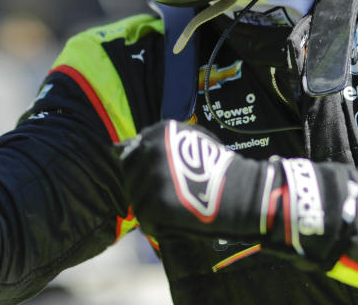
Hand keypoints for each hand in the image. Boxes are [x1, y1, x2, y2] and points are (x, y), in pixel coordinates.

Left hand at [115, 121, 264, 240]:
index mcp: (157, 132)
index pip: (130, 154)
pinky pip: (146, 221)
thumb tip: (116, 149)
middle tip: (174, 196)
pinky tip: (180, 219)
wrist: (242, 192)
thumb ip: (157, 143)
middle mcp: (150, 151)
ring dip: (154, 208)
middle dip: (147, 190)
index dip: (145, 172)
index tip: (164, 179)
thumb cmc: (217, 168)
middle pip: (130, 178)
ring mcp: (151, 177)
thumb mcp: (189, 140)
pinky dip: (160, 225)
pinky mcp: (155, 204)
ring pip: (137, 201)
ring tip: (181, 206)